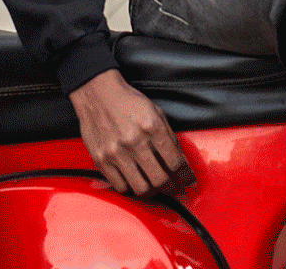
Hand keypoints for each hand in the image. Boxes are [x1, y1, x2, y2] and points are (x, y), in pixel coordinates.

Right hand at [68, 70, 191, 196]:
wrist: (96, 93)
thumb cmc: (127, 102)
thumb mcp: (155, 112)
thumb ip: (167, 136)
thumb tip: (179, 160)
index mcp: (152, 127)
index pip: (175, 161)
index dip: (186, 176)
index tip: (189, 181)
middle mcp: (134, 141)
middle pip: (160, 180)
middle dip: (171, 188)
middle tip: (174, 188)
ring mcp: (116, 152)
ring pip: (141, 188)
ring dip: (152, 192)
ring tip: (154, 188)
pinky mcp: (101, 160)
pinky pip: (120, 186)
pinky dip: (131, 188)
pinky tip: (135, 182)